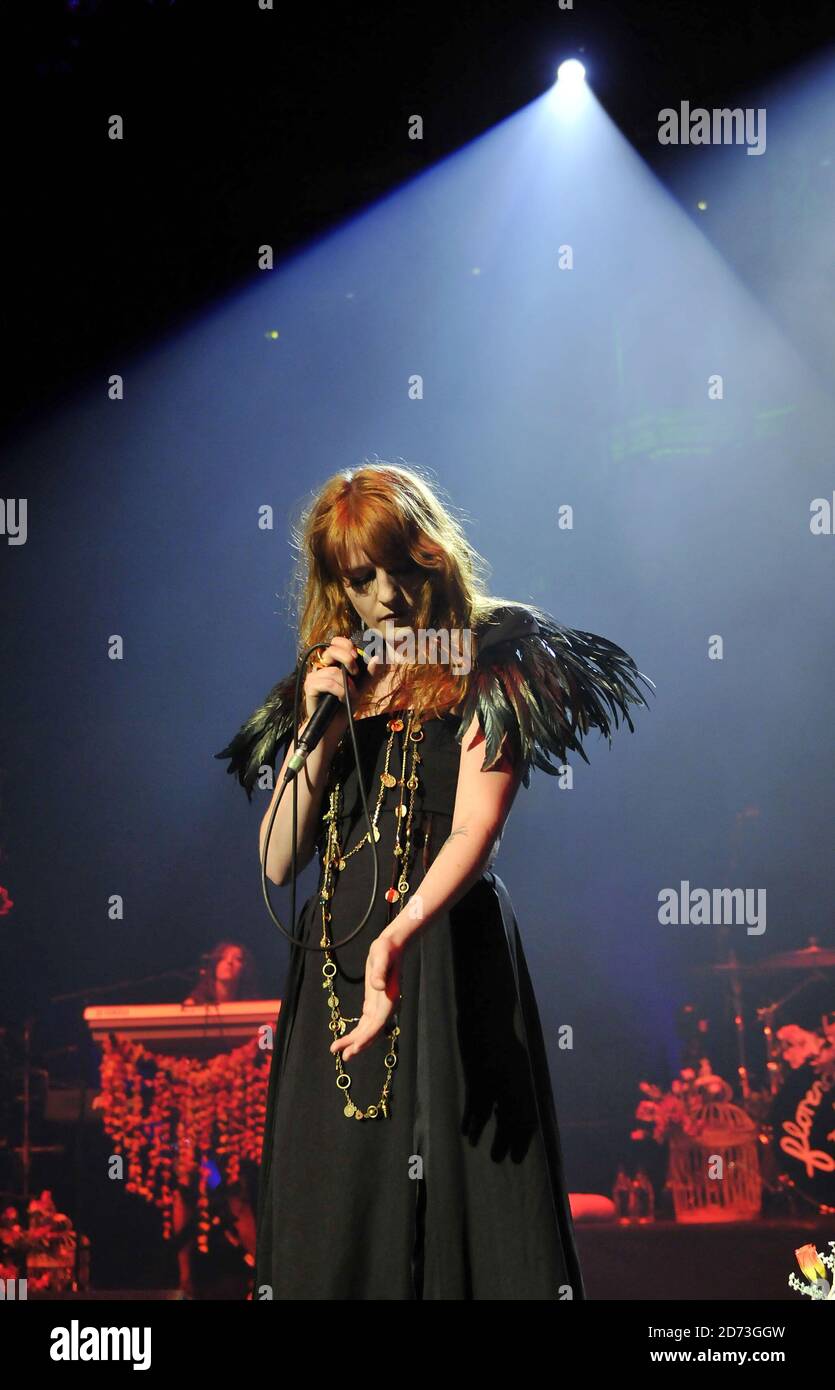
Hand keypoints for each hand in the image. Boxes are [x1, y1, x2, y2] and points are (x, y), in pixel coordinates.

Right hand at [303, 636, 361, 725]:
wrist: (335, 724)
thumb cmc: (346, 703)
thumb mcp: (361, 686)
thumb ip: (369, 673)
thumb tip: (376, 658)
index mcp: (333, 662)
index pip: (336, 642)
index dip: (346, 644)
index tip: (356, 655)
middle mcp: (321, 666)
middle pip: (332, 650)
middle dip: (348, 660)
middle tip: (355, 673)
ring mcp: (314, 675)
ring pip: (333, 671)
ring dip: (346, 685)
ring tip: (348, 695)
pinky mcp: (309, 686)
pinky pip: (328, 683)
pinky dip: (339, 691)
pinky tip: (341, 698)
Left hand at [329, 934, 402, 1060]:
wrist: (392, 946)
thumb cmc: (387, 949)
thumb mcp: (381, 956)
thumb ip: (379, 971)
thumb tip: (379, 986)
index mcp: (390, 999)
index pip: (377, 1024)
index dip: (366, 1038)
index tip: (353, 1048)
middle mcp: (387, 1007)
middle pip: (372, 1031)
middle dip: (358, 1045)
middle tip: (342, 1056)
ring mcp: (380, 1006)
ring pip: (368, 1029)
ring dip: (355, 1041)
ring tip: (338, 1050)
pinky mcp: (374, 1003)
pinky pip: (366, 1023)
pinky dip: (357, 1031)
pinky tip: (347, 1039)